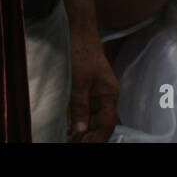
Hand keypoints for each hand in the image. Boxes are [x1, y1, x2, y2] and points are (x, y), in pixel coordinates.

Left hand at [67, 21, 118, 142]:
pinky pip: (80, 108)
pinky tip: (67, 127)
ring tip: (69, 140)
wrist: (77, 31)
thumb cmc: (81, 52)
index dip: (98, 138)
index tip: (87, 146)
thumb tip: (81, 130)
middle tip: (72, 144)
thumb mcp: (79, 81)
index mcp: (109, 94)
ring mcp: (93, 91)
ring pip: (88, 117)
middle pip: (98, 123)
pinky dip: (74, 118)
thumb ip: (80, 107)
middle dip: (87, 136)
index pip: (107, 124)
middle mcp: (104, 95)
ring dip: (80, 129)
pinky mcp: (83, 87)